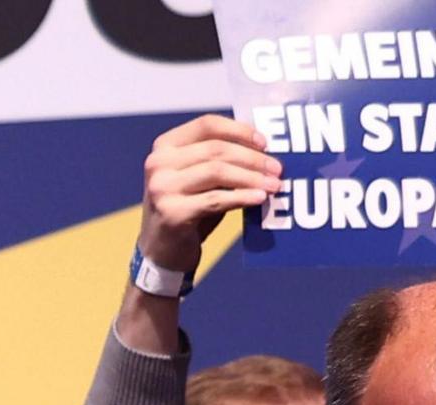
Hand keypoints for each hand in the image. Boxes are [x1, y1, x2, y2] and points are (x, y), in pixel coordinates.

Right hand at [139, 114, 278, 275]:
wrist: (160, 249)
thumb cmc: (186, 208)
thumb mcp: (198, 176)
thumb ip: (220, 159)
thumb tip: (264, 150)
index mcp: (165, 146)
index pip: (207, 124)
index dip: (240, 130)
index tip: (264, 143)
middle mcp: (158, 163)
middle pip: (216, 149)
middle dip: (252, 158)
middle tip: (277, 168)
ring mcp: (161, 188)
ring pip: (217, 172)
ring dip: (251, 177)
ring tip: (273, 185)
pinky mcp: (171, 213)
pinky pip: (215, 200)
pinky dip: (242, 197)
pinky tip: (259, 198)